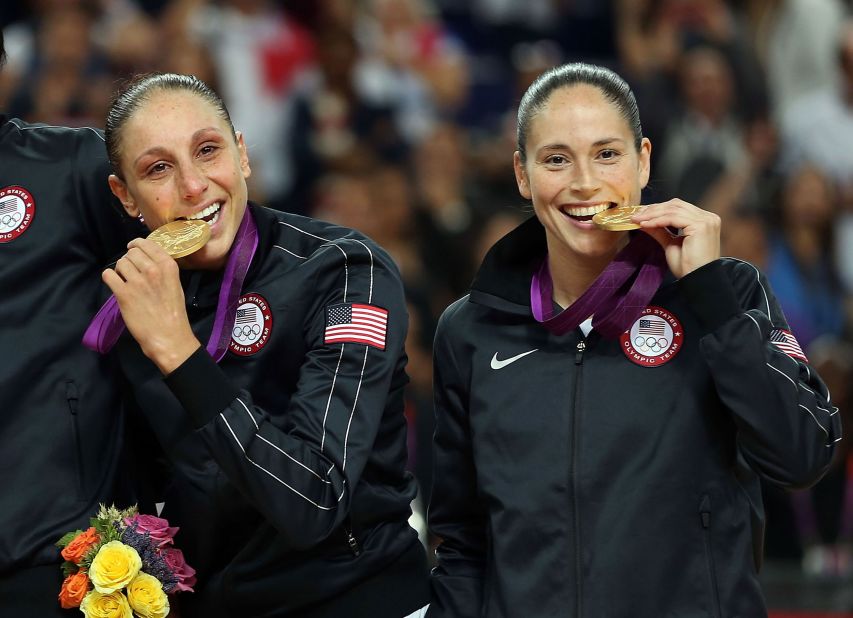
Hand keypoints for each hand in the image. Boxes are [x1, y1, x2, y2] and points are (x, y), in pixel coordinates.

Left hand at [102, 238, 200, 374]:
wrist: (168, 336)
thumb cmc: (173, 313)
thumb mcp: (175, 285)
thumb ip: (163, 269)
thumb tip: (146, 259)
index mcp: (168, 267)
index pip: (147, 244)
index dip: (137, 245)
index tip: (133, 249)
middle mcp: (152, 270)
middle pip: (132, 253)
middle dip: (129, 259)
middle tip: (130, 271)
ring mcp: (137, 282)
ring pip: (120, 262)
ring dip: (120, 269)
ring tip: (124, 280)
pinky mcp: (123, 294)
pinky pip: (108, 275)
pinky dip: (109, 278)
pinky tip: (115, 284)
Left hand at [632, 199, 720, 278]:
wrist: (696, 280)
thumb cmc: (687, 267)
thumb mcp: (670, 244)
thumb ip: (660, 230)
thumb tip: (643, 221)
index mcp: (704, 220)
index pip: (678, 207)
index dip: (658, 208)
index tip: (640, 214)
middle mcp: (708, 217)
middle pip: (676, 205)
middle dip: (653, 209)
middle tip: (635, 215)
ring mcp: (706, 220)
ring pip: (673, 209)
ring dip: (652, 214)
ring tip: (637, 220)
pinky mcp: (701, 225)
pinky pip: (673, 218)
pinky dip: (657, 220)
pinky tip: (645, 225)